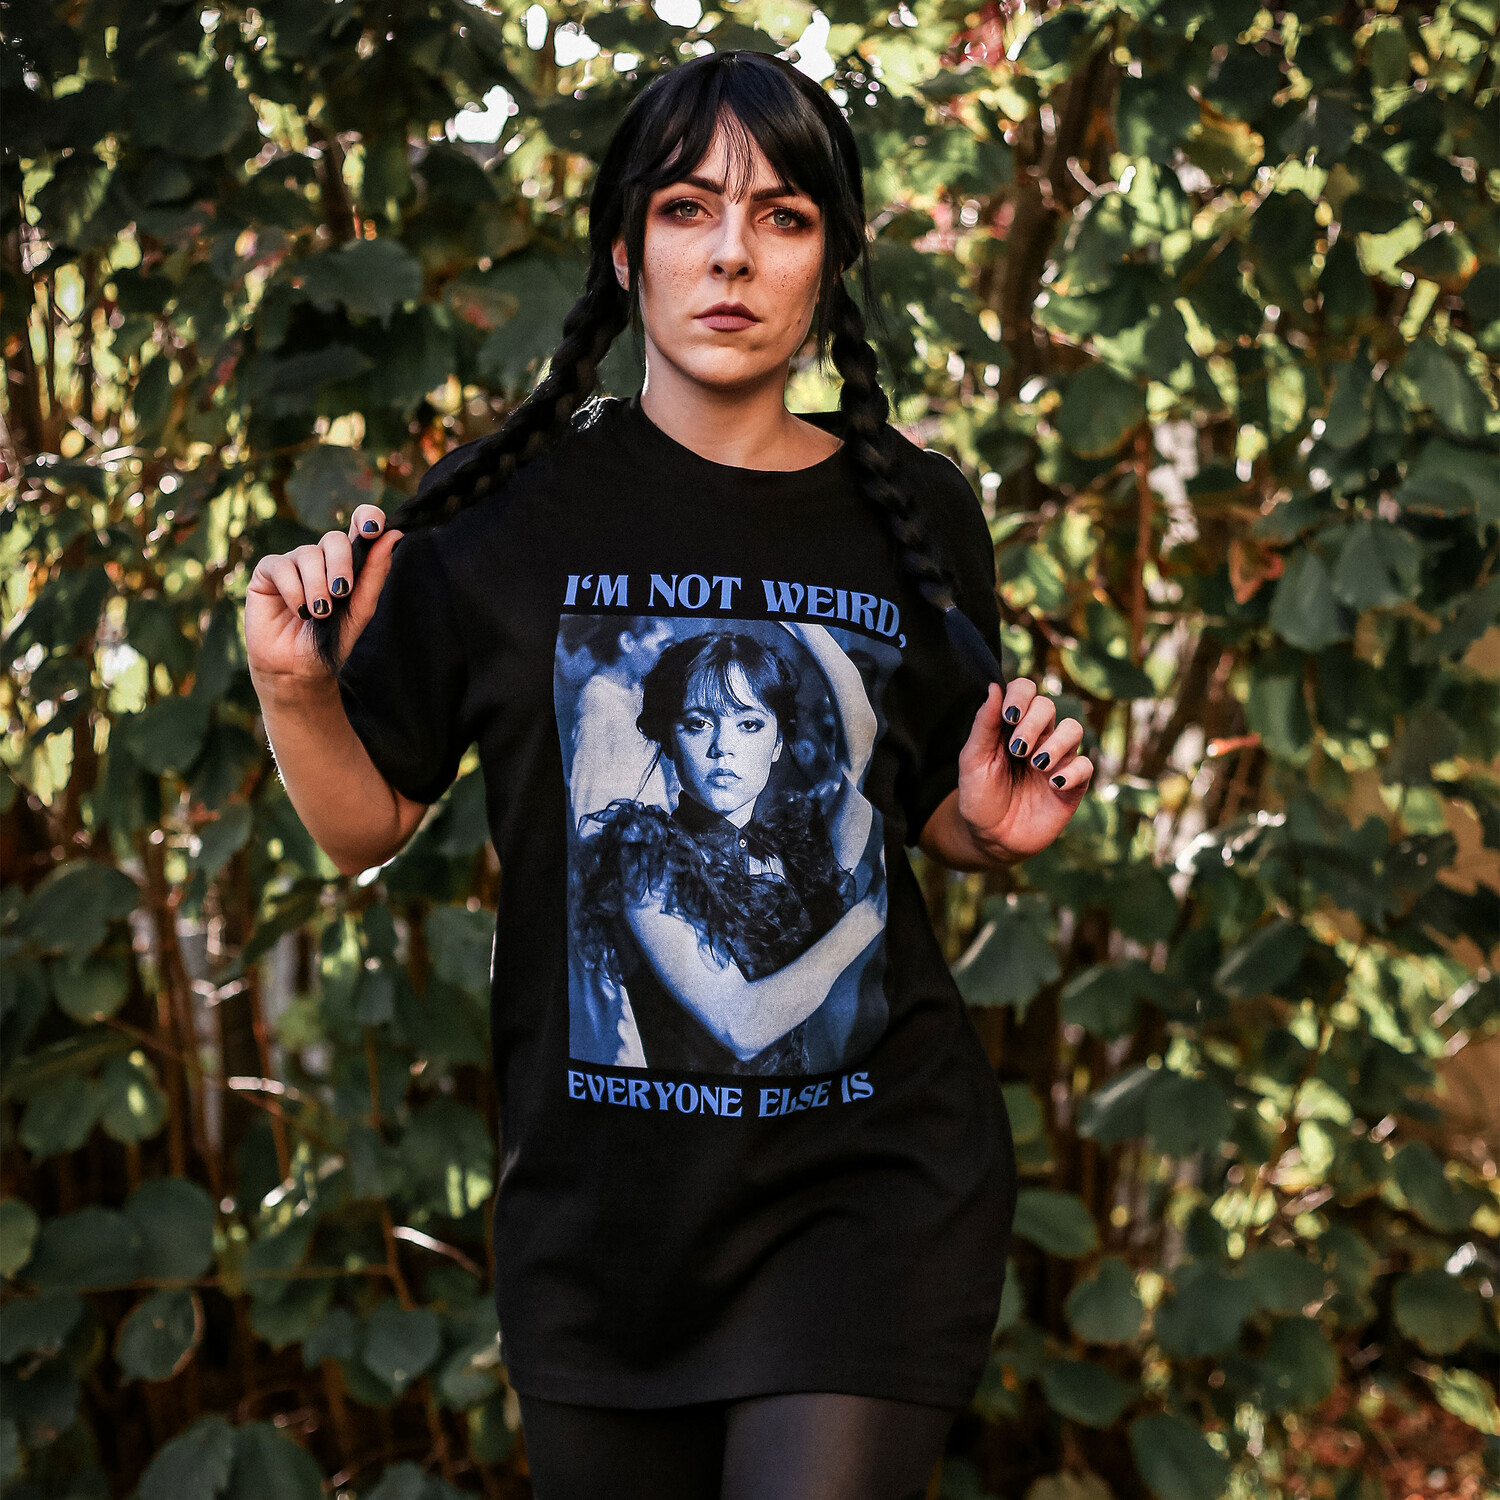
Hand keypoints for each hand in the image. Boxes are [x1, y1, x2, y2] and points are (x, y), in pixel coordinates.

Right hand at [246, 505, 400, 698]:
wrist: (298, 668)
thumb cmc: (331, 640)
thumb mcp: (360, 610)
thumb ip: (375, 573)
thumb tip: (393, 534)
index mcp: (347, 563)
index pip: (358, 526)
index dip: (366, 518)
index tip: (372, 528)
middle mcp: (320, 558)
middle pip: (333, 539)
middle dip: (340, 565)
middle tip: (341, 593)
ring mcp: (294, 563)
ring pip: (308, 554)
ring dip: (317, 586)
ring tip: (319, 613)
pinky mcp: (268, 572)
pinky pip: (282, 566)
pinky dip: (294, 591)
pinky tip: (298, 611)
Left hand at [955, 678, 1092, 862]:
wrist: (990, 838)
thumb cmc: (979, 796)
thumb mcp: (974, 760)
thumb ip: (985, 724)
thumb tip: (994, 686)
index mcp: (1011, 726)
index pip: (1025, 691)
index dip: (1021, 695)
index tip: (1009, 716)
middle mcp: (1037, 737)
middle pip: (1048, 706)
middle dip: (1033, 724)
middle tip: (1017, 750)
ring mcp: (1057, 760)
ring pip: (1073, 729)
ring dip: (1054, 744)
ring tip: (1036, 765)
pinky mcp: (1072, 785)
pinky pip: (1085, 765)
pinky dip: (1071, 771)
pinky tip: (1052, 784)